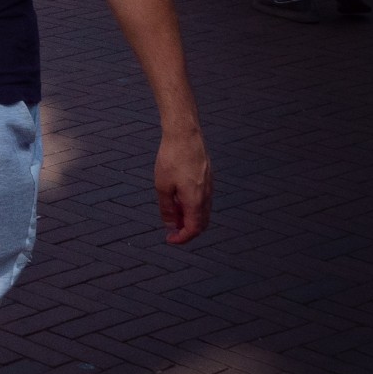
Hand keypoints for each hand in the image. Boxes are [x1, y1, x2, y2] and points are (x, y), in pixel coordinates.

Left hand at [154, 128, 212, 245]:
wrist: (184, 134)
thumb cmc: (172, 159)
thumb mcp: (162, 187)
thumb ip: (167, 208)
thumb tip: (169, 225)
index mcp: (196, 201)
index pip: (193, 229)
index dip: (182, 239)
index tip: (169, 240)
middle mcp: (207, 196)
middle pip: (201, 223)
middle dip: (186, 230)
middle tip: (171, 229)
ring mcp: (210, 186)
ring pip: (203, 211)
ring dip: (189, 217)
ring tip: (172, 212)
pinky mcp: (208, 177)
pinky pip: (203, 199)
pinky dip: (193, 206)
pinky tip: (179, 198)